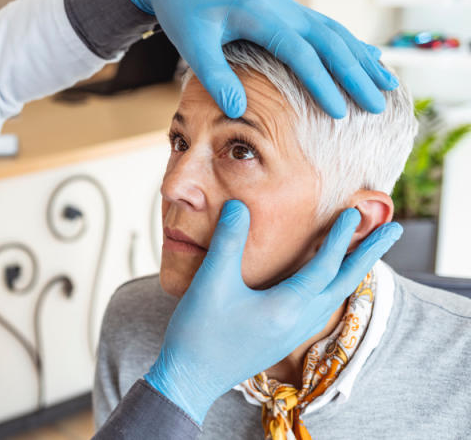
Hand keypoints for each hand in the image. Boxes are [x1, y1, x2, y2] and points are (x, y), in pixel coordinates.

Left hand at [121, 0, 398, 118]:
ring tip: (388, 86)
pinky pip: (326, 27)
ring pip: (335, 32)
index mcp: (259, 13)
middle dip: (355, 75)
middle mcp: (281, 6)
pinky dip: (350, 45)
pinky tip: (368, 59)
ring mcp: (287, 6)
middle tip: (378, 106)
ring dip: (361, 59)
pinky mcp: (286, 9)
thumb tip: (237, 111)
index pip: (300, 52)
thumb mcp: (190, 42)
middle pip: (329, 41)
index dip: (321, 83)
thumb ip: (213, 75)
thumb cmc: (183, 10)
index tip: (338, 112)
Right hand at [143, 200, 401, 423]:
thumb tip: (239, 206)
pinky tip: (323, 281)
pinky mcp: (281, 338)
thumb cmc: (199, 333)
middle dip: (369, 254)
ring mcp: (291, 333)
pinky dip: (331, 285)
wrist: (189, 378)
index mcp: (288, 307)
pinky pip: (318, 306)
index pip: (324, 266)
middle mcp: (298, 321)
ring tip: (364, 250)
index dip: (341, 237)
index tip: (355, 212)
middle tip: (394, 230)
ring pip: (333, 296)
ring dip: (352, 270)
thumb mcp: (211, 282)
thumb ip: (228, 242)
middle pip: (344, 283)